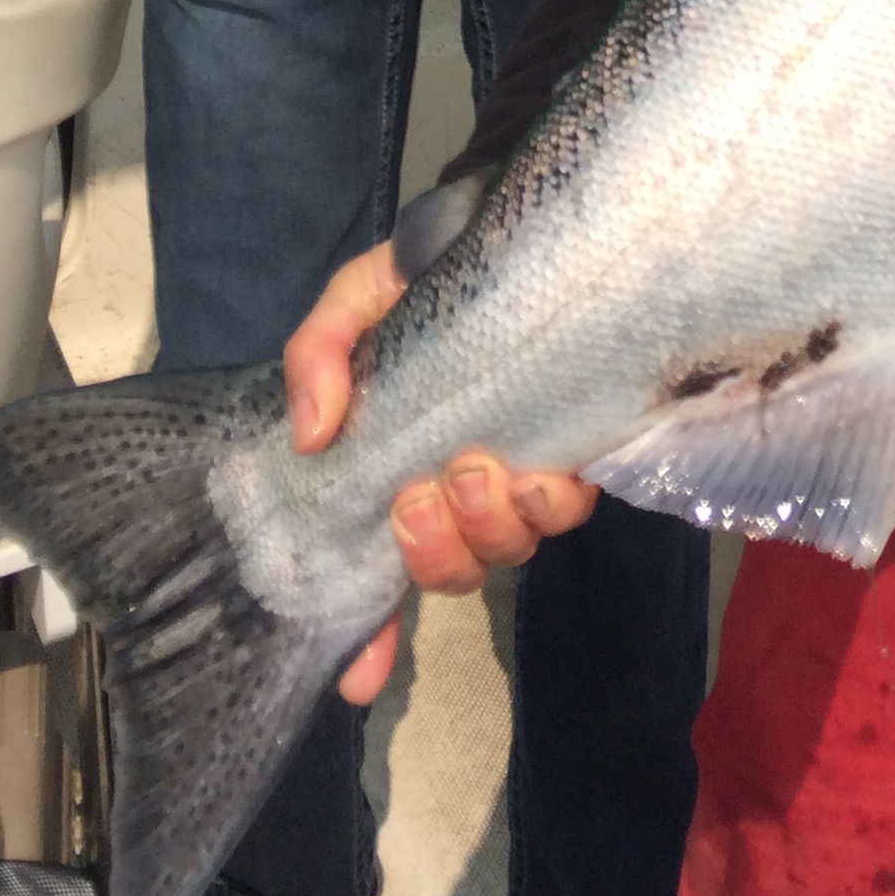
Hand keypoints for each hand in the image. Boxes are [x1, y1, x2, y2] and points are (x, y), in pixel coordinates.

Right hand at [284, 239, 598, 705]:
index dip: (367, 637)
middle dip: (434, 552)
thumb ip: (320, 354)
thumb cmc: (433, 266)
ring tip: (478, 469)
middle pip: (450, 570)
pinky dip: (549, 505)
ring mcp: (523, 472)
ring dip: (488, 526)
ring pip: (507, 548)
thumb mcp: (359, 298)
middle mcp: (461, 485)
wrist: (514, 217)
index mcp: (403, 466)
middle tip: (423, 494)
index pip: (379, 572)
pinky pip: (567, 507)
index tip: (357, 677)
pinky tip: (541, 475)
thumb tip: (312, 436)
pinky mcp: (582, 448)